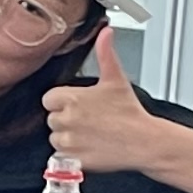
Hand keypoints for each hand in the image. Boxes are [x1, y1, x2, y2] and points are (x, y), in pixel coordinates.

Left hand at [42, 29, 174, 174]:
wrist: (144, 141)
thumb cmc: (130, 112)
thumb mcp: (116, 78)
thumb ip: (105, 53)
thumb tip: (106, 32)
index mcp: (70, 98)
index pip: (49, 99)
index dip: (63, 102)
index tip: (79, 105)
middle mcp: (65, 120)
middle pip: (52, 119)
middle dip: (66, 120)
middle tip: (89, 120)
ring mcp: (68, 141)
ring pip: (55, 138)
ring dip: (68, 137)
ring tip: (91, 133)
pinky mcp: (73, 160)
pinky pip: (62, 157)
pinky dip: (72, 154)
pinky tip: (89, 146)